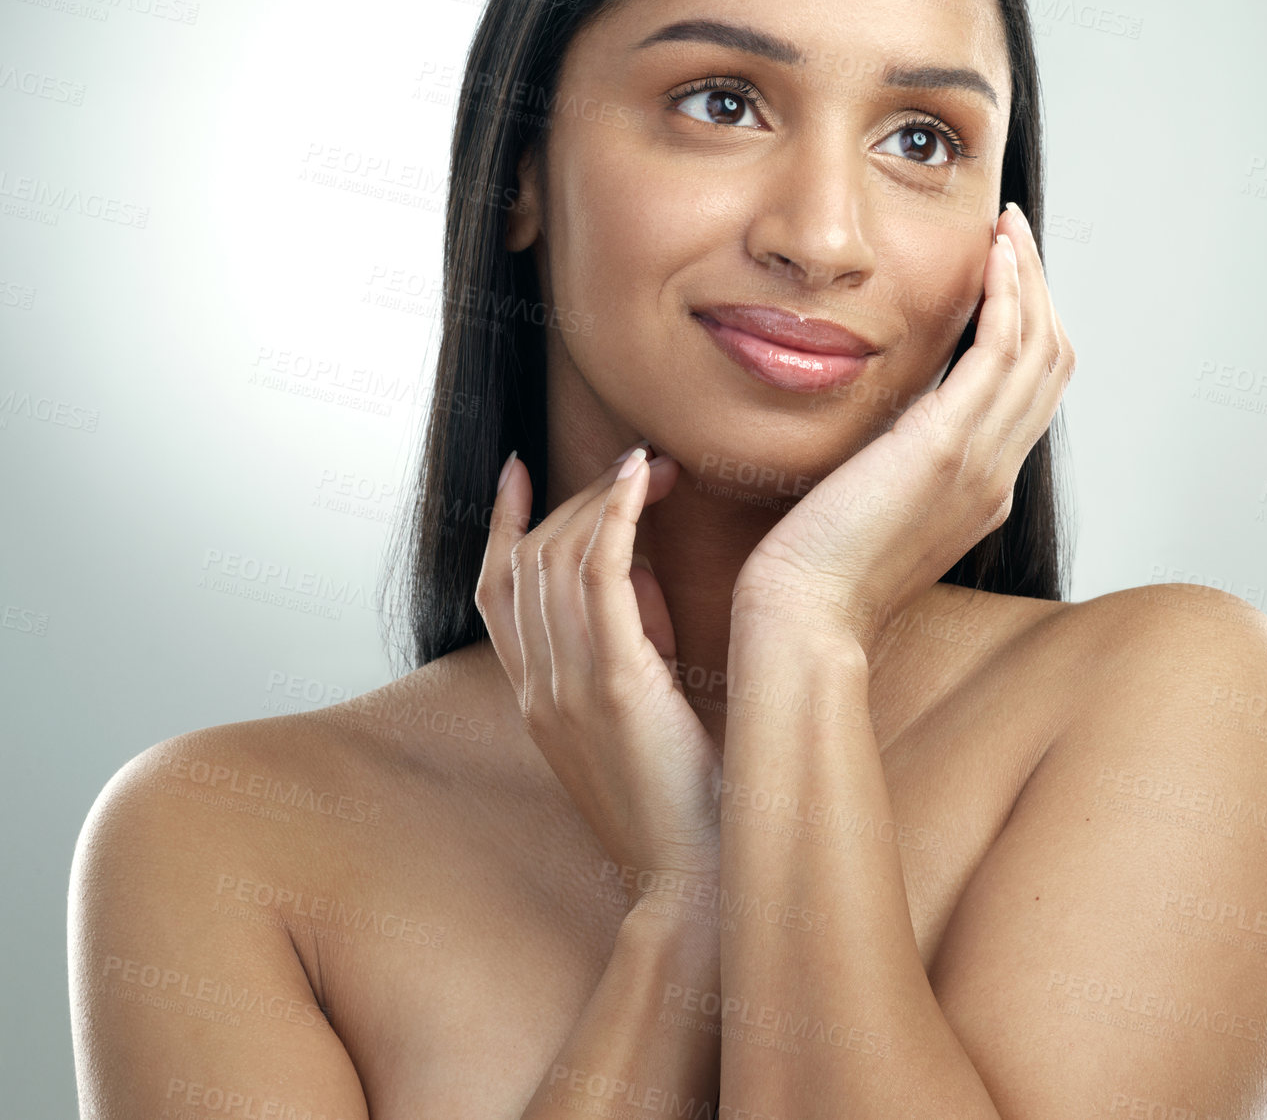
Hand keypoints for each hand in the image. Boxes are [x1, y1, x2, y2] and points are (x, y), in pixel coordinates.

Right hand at [475, 444, 722, 896]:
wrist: (694, 878)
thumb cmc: (683, 797)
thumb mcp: (639, 705)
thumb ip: (627, 634)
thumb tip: (638, 562)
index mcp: (535, 696)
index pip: (493, 589)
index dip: (499, 523)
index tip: (516, 469)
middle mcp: (537, 686)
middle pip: (528, 560)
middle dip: (578, 499)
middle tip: (635, 467)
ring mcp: (566, 686)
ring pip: (560, 559)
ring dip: (604, 497)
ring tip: (650, 467)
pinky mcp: (613, 685)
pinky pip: (601, 576)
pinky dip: (616, 517)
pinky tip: (640, 481)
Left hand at [731, 201, 1075, 650]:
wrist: (805, 616)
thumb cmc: (816, 571)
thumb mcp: (871, 508)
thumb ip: (895, 466)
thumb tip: (885, 428)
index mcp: (981, 492)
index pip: (1028, 396)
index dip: (1027, 329)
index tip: (1003, 278)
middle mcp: (996, 475)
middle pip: (1049, 365)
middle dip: (1039, 292)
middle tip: (1013, 236)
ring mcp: (982, 463)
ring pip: (1039, 350)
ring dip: (1029, 280)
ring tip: (1007, 229)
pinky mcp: (948, 446)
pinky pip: (1002, 353)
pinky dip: (1009, 298)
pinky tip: (993, 258)